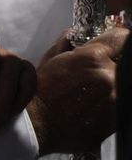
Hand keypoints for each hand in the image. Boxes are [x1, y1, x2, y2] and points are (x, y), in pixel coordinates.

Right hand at [26, 25, 124, 154]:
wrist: (36, 126)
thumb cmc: (40, 93)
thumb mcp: (50, 60)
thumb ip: (66, 43)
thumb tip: (75, 33)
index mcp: (92, 58)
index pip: (121, 38)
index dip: (116, 38)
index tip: (113, 43)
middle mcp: (108, 77)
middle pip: (126, 61)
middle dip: (114, 62)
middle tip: (100, 68)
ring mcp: (116, 100)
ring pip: (125, 82)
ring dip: (114, 82)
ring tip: (95, 89)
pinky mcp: (119, 118)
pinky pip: (122, 101)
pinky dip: (113, 100)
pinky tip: (96, 104)